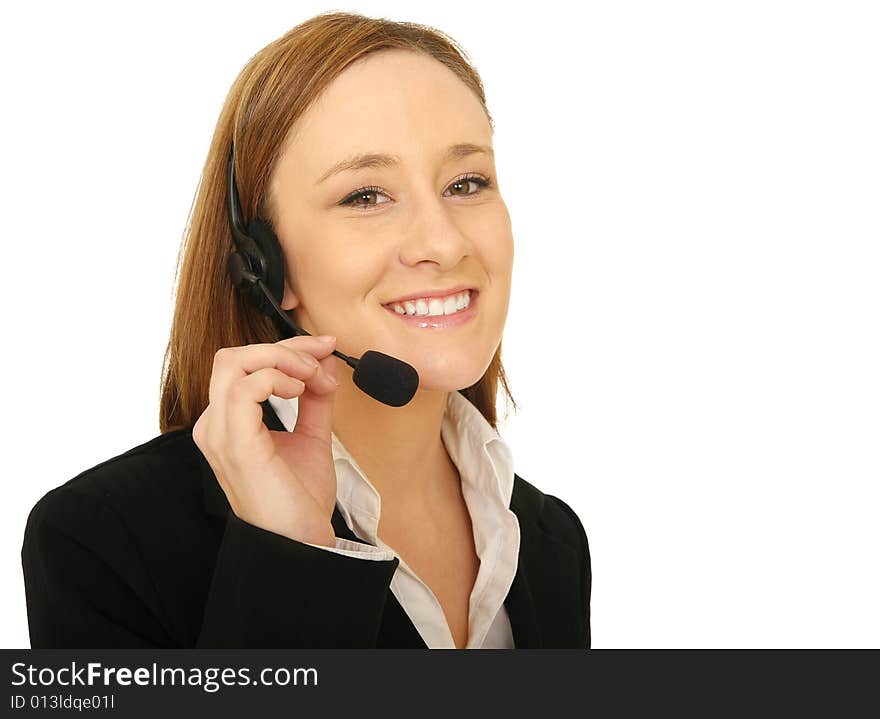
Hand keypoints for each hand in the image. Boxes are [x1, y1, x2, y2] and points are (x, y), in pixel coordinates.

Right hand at [192, 335, 340, 545]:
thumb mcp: (312, 437)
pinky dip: (276, 378)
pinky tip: (300, 390)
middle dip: (285, 347)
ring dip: (282, 359)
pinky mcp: (235, 444)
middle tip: (322, 356)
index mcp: (229, 423)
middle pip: (235, 356)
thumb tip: (324, 365)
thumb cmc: (299, 500)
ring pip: (234, 363)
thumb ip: (315, 400)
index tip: (326, 348)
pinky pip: (244, 389)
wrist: (299, 542)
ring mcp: (220, 434)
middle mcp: (216, 425)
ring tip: (313, 378)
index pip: (245, 365)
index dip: (287, 348)